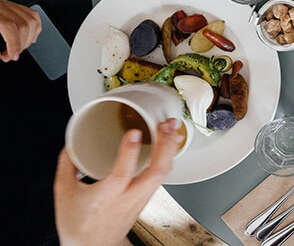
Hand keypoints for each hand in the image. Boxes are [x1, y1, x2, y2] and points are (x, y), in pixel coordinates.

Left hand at [0, 0, 41, 61]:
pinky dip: (35, 28)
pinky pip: (32, 14)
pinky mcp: (12, 5)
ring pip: (32, 19)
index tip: (13, 56)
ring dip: (30, 38)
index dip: (15, 43)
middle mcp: (2, 6)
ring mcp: (8, 5)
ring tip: (19, 48)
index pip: (10, 26)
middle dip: (22, 44)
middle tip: (13, 54)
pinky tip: (29, 37)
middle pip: (24, 24)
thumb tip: (5, 55)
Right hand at [54, 118, 181, 245]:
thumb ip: (67, 166)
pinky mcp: (147, 198)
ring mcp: (141, 199)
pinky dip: (168, 158)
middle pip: (156, 172)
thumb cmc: (79, 224)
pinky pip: (162, 176)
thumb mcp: (64, 193)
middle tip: (166, 125)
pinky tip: (170, 144)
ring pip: (163, 174)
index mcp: (107, 197)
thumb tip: (71, 144)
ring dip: (170, 149)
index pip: (122, 173)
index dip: (129, 152)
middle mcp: (129, 198)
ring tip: (173, 128)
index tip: (134, 132)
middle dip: (165, 146)